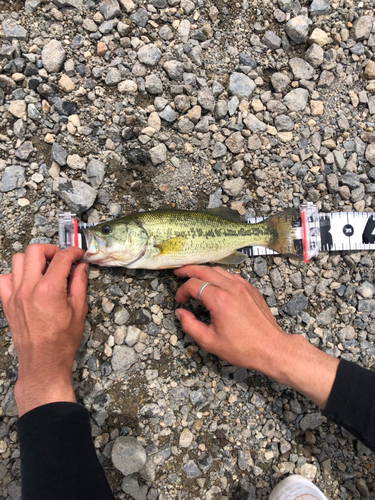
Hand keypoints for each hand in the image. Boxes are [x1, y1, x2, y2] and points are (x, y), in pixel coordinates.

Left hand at [0, 245, 87, 415]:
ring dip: (32, 259)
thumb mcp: (79, 310)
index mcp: (50, 289)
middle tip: (61, 259)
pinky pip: (4, 278)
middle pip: (35, 251)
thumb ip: (79, 283)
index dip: (72, 251)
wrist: (43, 362)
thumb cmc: (62, 341)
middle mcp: (29, 288)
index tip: (78, 254)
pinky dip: (15, 274)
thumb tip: (80, 267)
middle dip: (50, 250)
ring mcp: (15, 295)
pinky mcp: (7, 303)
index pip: (61, 258)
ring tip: (45, 268)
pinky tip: (27, 281)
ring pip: (17, 260)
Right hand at [174, 265, 285, 371]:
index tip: (179, 300)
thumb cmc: (242, 348)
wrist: (271, 348)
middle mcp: (231, 288)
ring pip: (219, 270)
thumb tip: (180, 313)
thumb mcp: (209, 341)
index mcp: (219, 300)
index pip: (193, 285)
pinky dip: (220, 277)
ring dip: (204, 272)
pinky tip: (216, 286)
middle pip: (204, 270)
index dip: (182, 291)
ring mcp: (243, 286)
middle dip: (188, 270)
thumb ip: (190, 325)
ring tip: (196, 280)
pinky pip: (232, 276)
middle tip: (179, 273)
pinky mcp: (251, 289)